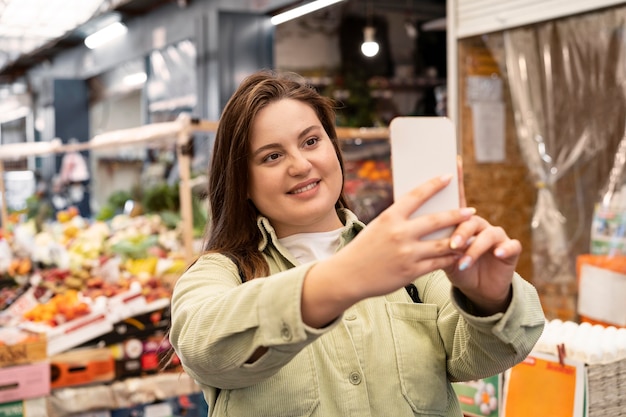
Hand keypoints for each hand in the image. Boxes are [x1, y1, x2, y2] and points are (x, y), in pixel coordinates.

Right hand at [330, 174, 474, 299]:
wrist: (348, 276)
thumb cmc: (363, 249)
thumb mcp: (377, 228)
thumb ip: (398, 220)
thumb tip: (422, 212)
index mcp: (389, 218)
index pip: (416, 196)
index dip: (434, 185)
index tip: (449, 177)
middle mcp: (399, 234)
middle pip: (436, 221)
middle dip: (457, 215)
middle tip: (470, 211)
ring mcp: (406, 254)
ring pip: (442, 244)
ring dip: (461, 239)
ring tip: (472, 235)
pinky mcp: (411, 272)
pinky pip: (438, 263)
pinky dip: (451, 258)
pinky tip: (460, 255)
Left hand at [443, 157, 518, 314]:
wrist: (476, 289)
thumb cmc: (453, 267)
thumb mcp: (439, 254)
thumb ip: (429, 238)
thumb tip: (402, 224)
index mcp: (460, 222)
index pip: (458, 198)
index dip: (457, 180)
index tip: (453, 162)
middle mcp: (479, 224)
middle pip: (470, 219)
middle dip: (460, 231)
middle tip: (451, 244)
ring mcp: (495, 236)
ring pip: (487, 234)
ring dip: (474, 247)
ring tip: (463, 260)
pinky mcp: (509, 250)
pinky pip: (510, 245)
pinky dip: (503, 249)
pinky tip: (496, 255)